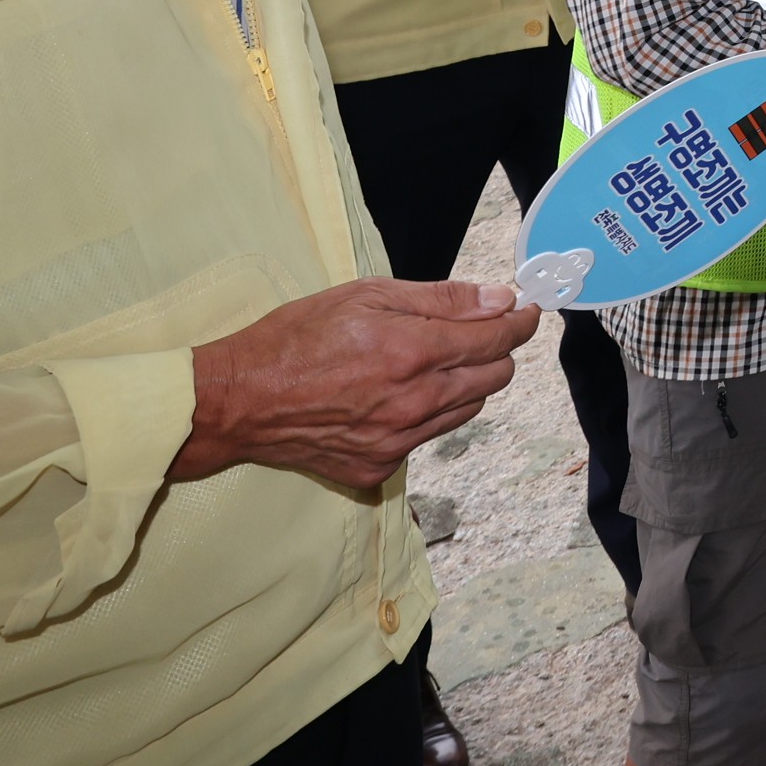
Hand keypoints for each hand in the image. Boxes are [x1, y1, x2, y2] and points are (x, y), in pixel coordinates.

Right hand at [176, 280, 542, 490]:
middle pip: (494, 378)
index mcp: (413, 353)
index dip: (520, 321)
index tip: (527, 311)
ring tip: (429, 362)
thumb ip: (441, 300)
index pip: (498, 339)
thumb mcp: (366, 296)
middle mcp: (414, 403)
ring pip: (467, 411)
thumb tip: (499, 300)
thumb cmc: (295, 338)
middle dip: (497, 351)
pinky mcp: (379, 469)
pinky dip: (426, 415)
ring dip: (465, 384)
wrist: (238, 401)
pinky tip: (393, 397)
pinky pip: (427, 438)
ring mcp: (398, 442)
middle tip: (480, 332)